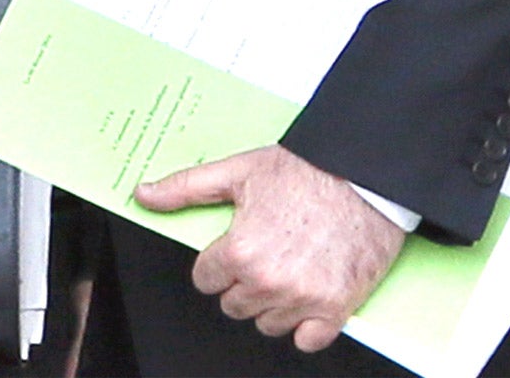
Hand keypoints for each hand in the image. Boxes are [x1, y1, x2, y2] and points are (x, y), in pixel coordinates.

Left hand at [135, 144, 405, 353]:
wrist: (365, 174)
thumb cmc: (307, 170)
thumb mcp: (239, 171)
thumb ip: (186, 187)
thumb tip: (144, 194)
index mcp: (240, 250)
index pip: (205, 279)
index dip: (219, 261)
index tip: (236, 247)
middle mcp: (268, 280)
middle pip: (233, 304)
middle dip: (243, 281)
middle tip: (266, 251)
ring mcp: (302, 299)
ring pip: (266, 323)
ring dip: (273, 302)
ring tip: (290, 267)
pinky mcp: (335, 309)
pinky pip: (307, 340)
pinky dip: (307, 324)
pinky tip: (310, 293)